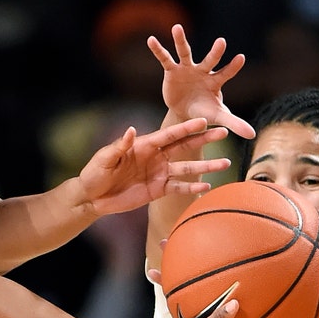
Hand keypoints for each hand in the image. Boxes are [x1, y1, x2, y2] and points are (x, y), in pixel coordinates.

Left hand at [79, 117, 231, 215]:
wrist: (93, 197)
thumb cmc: (95, 173)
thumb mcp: (105, 158)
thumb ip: (120, 146)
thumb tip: (131, 130)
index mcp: (145, 145)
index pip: (170, 134)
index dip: (187, 128)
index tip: (204, 120)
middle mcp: (156, 157)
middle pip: (185, 146)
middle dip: (204, 140)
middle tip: (223, 133)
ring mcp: (159, 173)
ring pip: (187, 168)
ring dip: (206, 165)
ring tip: (225, 163)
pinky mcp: (158, 190)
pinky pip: (179, 188)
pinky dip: (193, 187)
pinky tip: (207, 185)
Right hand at [150, 24, 254, 138]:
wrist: (185, 113)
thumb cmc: (206, 112)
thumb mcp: (219, 118)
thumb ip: (235, 123)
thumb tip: (253, 135)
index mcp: (215, 82)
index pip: (226, 73)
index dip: (233, 67)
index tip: (241, 58)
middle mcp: (203, 72)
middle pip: (210, 60)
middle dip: (215, 52)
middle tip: (222, 41)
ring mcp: (187, 69)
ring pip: (185, 52)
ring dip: (180, 40)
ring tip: (177, 27)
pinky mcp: (172, 71)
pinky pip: (165, 59)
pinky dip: (158, 50)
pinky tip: (151, 40)